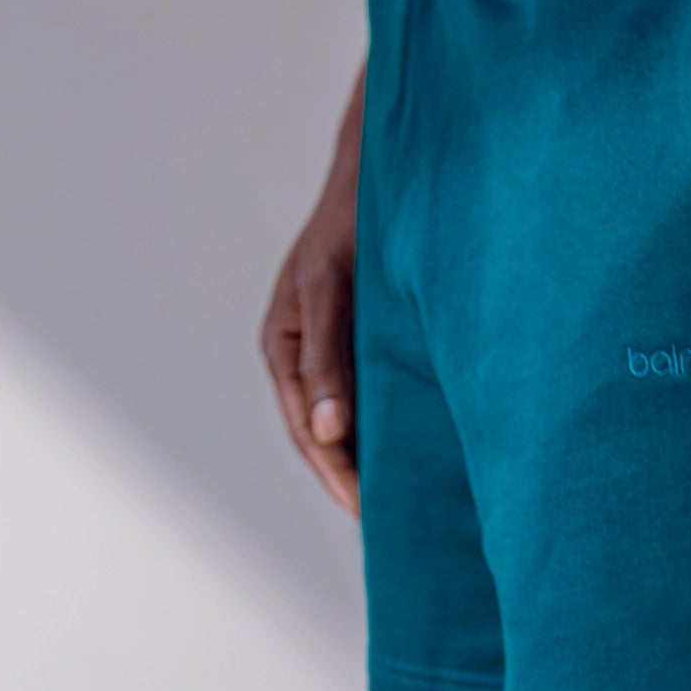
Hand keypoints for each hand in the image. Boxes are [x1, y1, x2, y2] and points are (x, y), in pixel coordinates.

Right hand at [262, 69, 365, 515]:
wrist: (379, 166)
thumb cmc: (355, 221)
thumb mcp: (334, 288)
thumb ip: (329, 360)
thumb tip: (331, 433)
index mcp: (285, 342)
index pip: (310, 432)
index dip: (339, 475)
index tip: (369, 513)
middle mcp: (297, 348)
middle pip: (321, 435)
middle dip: (350, 479)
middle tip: (390, 524)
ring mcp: (322, 342)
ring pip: (339, 419)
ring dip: (363, 457)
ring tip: (398, 500)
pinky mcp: (348, 333)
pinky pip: (357, 394)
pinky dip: (375, 425)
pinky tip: (405, 447)